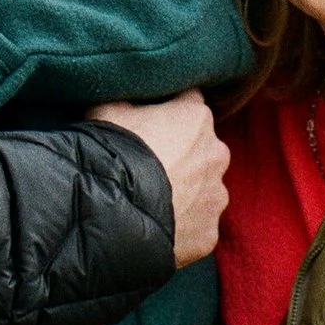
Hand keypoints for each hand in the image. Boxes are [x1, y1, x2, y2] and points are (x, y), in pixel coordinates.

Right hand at [87, 90, 228, 267]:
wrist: (113, 215)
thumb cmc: (112, 154)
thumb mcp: (107, 108)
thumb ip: (127, 97)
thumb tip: (126, 90)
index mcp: (196, 116)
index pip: (189, 101)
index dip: (169, 110)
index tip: (152, 120)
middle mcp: (216, 153)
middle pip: (201, 148)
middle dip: (182, 153)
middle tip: (149, 165)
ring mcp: (216, 196)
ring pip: (204, 188)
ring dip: (186, 191)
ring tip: (151, 200)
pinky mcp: (210, 233)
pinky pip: (197, 225)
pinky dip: (181, 225)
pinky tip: (155, 226)